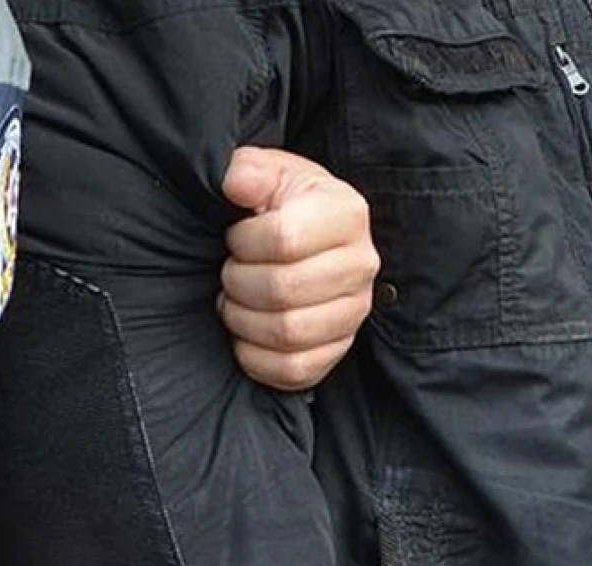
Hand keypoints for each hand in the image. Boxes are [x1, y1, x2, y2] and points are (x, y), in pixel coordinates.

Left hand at [220, 147, 378, 391]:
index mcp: (346, 213)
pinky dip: (256, 357)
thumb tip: (234, 182)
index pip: (283, 239)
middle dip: (238, 283)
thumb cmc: (282, 204)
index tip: (236, 237)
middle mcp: (362, 265)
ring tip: (236, 300)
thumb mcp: (268, 173)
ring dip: (243, 320)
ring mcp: (355, 312)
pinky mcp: (339, 350)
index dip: (243, 242)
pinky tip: (246, 333)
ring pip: (288, 334)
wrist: (307, 239)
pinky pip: (294, 370)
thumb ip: (248, 170)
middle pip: (283, 291)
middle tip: (230, 272)